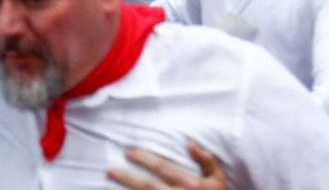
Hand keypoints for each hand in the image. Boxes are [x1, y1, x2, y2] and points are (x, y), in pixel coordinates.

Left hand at [107, 142, 227, 188]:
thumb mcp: (218, 177)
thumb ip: (206, 159)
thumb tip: (189, 143)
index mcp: (191, 184)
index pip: (163, 168)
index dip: (144, 159)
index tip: (128, 153)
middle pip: (148, 186)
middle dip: (127, 178)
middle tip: (110, 170)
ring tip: (110, 184)